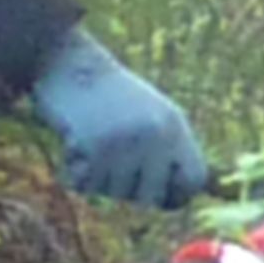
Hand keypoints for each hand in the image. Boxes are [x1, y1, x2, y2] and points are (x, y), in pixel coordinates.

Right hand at [31, 30, 208, 209]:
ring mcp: (129, 141)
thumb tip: (180, 199)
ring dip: (98, 179)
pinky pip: (86, 186)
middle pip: (152, 197)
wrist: (68, 62)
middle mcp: (158, 134)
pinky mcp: (97, 147)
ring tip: (91, 146)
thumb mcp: (151, 114)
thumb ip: (168, 150)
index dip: (176, 195)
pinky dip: (75, 174)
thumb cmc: (107, 96)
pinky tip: (73, 146)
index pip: (195, 179)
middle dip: (129, 192)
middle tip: (109, 169)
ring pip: (115, 194)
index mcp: (175, 125)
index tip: (154, 194)